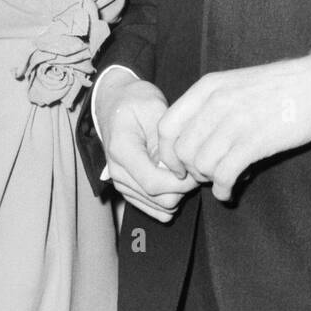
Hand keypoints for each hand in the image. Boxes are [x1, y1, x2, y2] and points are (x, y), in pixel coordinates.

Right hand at [96, 71, 199, 223]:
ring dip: (178, 193)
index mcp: (121, 150)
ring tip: (184, 169)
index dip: (181, 181)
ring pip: (160, 208)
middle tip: (194, 166)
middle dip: (183, 188)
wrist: (115, 103)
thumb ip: (165, 140)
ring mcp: (122, 184)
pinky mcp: (129, 190)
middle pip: (159, 199)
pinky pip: (156, 209)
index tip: (195, 168)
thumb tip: (178, 168)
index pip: (153, 182)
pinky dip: (170, 198)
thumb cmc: (136, 101)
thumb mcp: (154, 108)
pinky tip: (175, 178)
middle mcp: (118, 172)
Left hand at [156, 56, 310, 201]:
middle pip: (181, 151)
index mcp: (207, 87)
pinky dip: (222, 190)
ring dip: (207, 179)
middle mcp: (215, 102)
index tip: (177, 166)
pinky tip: (228, 191)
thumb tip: (186, 143)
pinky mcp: (255, 142)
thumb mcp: (233, 85)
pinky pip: (224, 175)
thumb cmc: (275, 88)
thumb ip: (207, 107)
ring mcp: (235, 121)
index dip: (166, 154)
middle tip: (205, 175)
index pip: (166, 127)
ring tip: (221, 179)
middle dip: (189, 171)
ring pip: (200, 165)